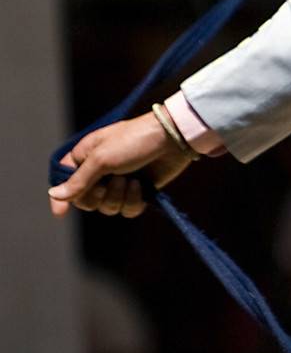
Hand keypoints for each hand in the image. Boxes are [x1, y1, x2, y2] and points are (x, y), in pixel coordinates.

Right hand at [47, 112, 193, 217]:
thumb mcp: (101, 158)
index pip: (64, 181)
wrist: (173, 139)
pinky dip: (133, 201)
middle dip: (98, 196)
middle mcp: (99, 171)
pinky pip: (127, 210)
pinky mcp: (138, 191)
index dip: (61, 197)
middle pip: (86, 201)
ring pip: (107, 208)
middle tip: (111, 181)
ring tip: (130, 179)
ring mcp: (119, 181)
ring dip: (118, 197)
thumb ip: (78, 180)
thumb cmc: (134, 140)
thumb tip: (54, 194)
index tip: (61, 213)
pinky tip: (141, 186)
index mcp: (85, 156)